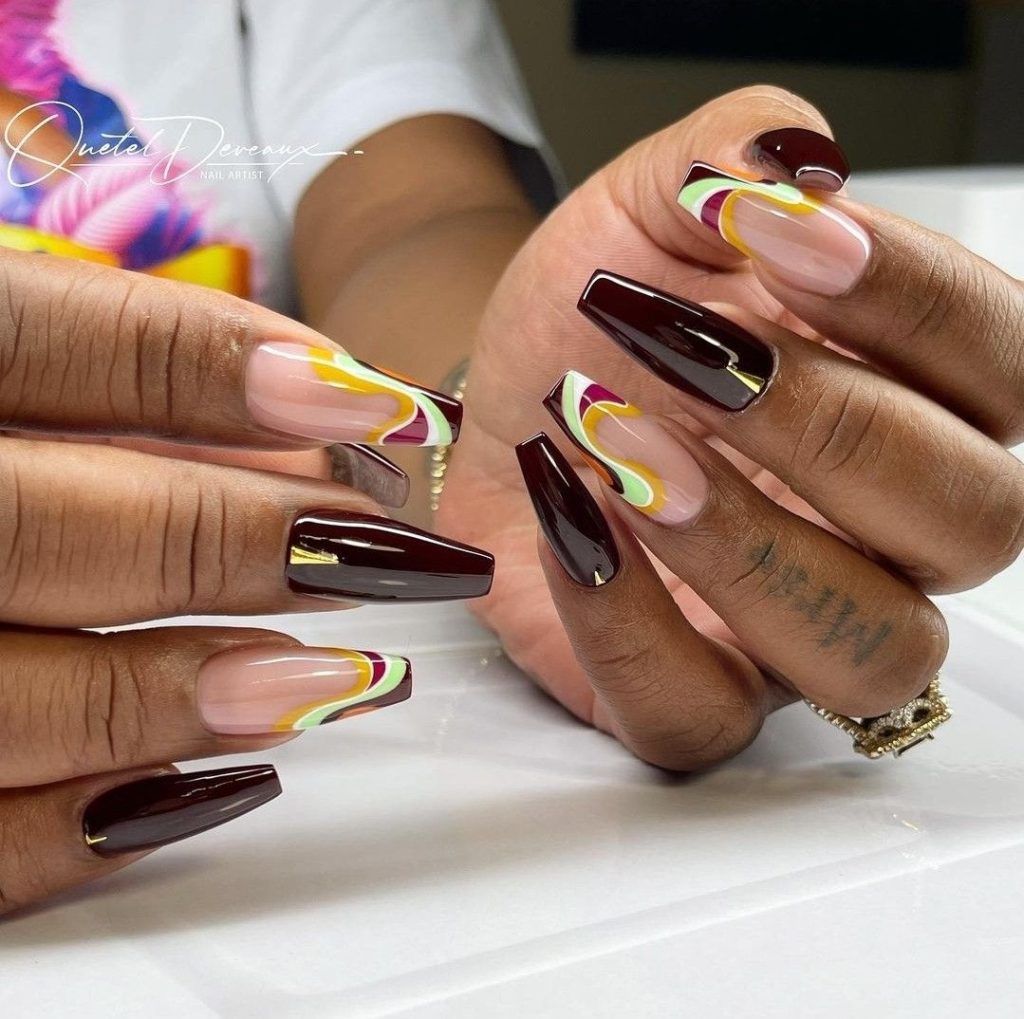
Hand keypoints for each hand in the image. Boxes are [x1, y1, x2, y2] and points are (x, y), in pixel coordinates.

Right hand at [0, 250, 491, 914]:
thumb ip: (115, 373)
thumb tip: (312, 407)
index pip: (73, 346)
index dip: (241, 373)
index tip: (385, 408)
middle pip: (65, 529)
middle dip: (255, 541)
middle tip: (400, 553)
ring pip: (15, 701)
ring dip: (197, 692)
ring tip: (347, 678)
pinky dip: (100, 823)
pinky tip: (222, 782)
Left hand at [440, 86, 1023, 768]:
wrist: (503, 400)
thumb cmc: (596, 318)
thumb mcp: (655, 206)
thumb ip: (734, 155)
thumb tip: (795, 165)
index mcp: (917, 403)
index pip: (1003, 370)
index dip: (911, 300)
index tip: (775, 233)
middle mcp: (885, 535)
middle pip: (969, 523)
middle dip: (827, 428)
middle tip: (685, 352)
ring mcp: (793, 633)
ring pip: (867, 652)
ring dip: (743, 544)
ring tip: (617, 442)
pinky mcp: (686, 693)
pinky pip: (696, 716)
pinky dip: (624, 622)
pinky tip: (566, 514)